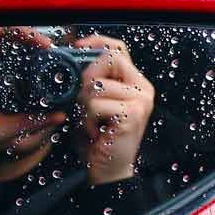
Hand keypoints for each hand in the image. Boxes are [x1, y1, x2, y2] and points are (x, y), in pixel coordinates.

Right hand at [0, 27, 66, 199]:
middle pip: (5, 38)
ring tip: (29, 37)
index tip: (52, 52)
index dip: (35, 47)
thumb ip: (33, 120)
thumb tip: (61, 116)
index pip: (17, 52)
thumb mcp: (8, 128)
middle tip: (45, 44)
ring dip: (9, 30)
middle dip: (27, 36)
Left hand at [74, 35, 153, 184]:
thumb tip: (71, 58)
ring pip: (96, 85)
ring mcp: (140, 101)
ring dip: (82, 106)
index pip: (119, 48)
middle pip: (109, 59)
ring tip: (89, 123)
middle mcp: (143, 89)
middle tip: (81, 102)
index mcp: (135, 83)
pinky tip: (94, 132)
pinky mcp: (132, 114)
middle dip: (86, 77)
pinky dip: (86, 119)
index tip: (77, 48)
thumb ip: (90, 82)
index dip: (97, 42)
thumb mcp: (92, 104)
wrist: (108, 172)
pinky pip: (95, 104)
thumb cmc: (98, 139)